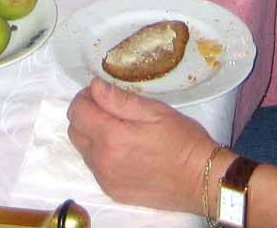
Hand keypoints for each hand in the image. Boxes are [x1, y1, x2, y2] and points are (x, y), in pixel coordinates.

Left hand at [67, 78, 218, 213]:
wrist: (201, 180)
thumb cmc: (182, 141)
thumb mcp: (155, 111)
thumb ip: (119, 99)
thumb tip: (95, 86)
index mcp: (111, 137)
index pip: (77, 111)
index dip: (86, 97)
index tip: (101, 93)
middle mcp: (103, 161)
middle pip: (75, 130)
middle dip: (86, 114)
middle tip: (110, 109)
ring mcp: (106, 179)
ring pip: (83, 149)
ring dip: (93, 135)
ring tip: (119, 129)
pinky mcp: (113, 191)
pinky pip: (95, 167)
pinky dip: (101, 154)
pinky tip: (124, 149)